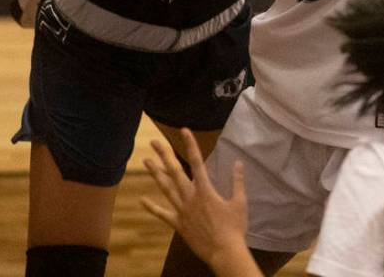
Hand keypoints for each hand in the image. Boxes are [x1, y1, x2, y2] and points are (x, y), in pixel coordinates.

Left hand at [141, 129, 251, 272]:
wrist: (224, 252)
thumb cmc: (234, 227)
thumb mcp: (240, 202)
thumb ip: (237, 181)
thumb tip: (238, 162)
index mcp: (205, 190)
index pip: (197, 162)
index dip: (190, 145)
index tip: (184, 131)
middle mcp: (190, 197)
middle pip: (175, 172)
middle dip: (164, 155)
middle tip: (154, 143)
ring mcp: (182, 211)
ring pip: (166, 189)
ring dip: (156, 174)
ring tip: (146, 161)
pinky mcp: (178, 224)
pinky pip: (163, 214)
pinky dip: (152, 207)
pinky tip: (143, 200)